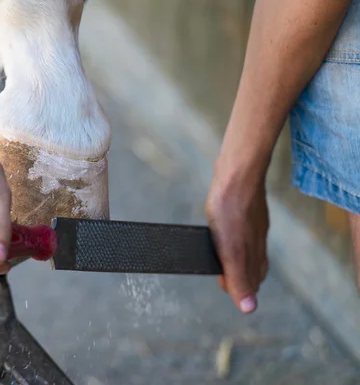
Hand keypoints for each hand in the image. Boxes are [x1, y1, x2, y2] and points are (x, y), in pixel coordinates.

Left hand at [205, 160, 269, 313]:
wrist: (237, 172)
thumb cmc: (230, 208)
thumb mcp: (230, 249)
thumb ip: (238, 277)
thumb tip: (248, 308)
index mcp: (254, 252)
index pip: (251, 280)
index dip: (237, 288)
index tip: (223, 285)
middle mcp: (257, 240)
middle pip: (253, 267)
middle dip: (240, 276)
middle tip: (222, 276)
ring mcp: (254, 224)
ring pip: (249, 248)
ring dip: (238, 257)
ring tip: (222, 258)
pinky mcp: (247, 209)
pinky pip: (243, 229)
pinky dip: (235, 237)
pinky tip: (226, 231)